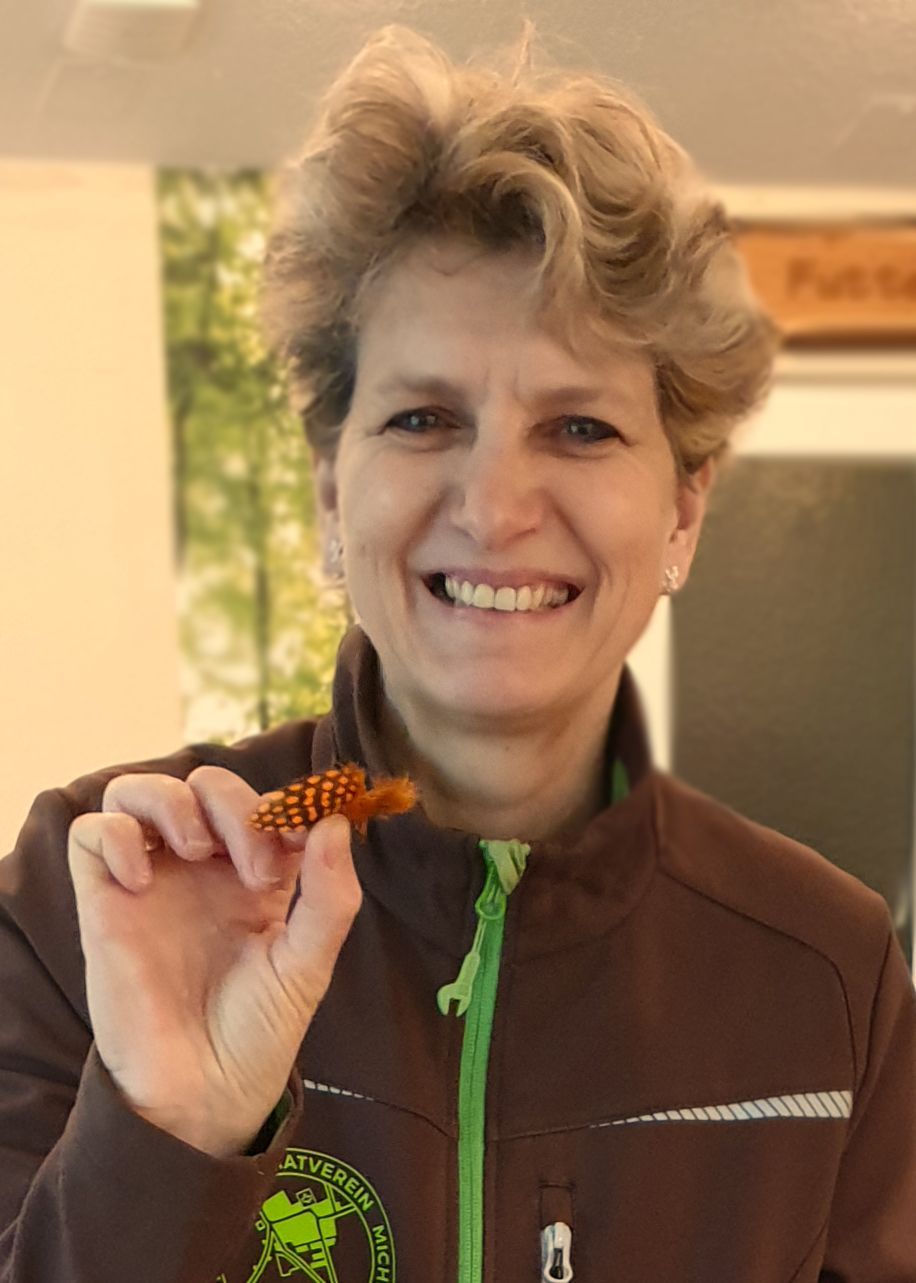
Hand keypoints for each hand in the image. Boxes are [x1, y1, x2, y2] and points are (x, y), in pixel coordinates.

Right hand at [67, 765, 361, 1157]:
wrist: (204, 1092)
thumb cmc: (258, 1031)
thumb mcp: (309, 963)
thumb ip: (330, 895)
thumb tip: (336, 822)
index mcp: (256, 874)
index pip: (265, 803)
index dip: (287, 805)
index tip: (303, 837)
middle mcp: (202, 869)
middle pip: (207, 785)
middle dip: (236, 804)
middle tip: (254, 866)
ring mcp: (153, 880)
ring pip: (141, 792)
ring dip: (173, 801)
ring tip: (196, 848)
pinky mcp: (105, 900)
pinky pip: (92, 832)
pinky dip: (116, 835)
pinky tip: (142, 878)